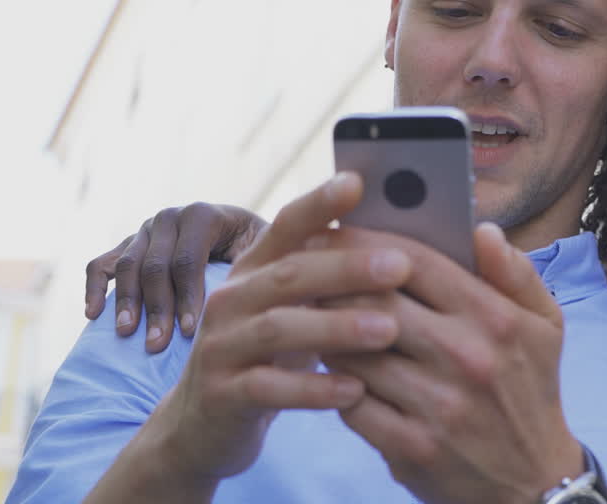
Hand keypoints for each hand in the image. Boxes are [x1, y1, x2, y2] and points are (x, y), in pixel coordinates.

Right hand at [84, 202, 265, 351]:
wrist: (240, 238)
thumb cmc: (260, 253)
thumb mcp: (270, 251)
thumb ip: (266, 261)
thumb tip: (268, 284)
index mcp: (204, 215)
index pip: (189, 259)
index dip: (188, 296)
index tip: (192, 332)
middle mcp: (171, 217)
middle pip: (155, 266)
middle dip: (157, 308)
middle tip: (157, 346)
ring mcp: (145, 230)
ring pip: (127, 267)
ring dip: (126, 302)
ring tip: (127, 334)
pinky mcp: (127, 245)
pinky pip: (101, 264)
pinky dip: (94, 287)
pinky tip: (92, 315)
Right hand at [87, 174, 410, 500]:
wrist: (205, 423)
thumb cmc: (272, 355)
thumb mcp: (295, 308)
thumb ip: (330, 276)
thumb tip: (402, 240)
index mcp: (255, 269)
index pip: (286, 225)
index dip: (318, 203)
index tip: (357, 182)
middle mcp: (232, 299)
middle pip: (290, 274)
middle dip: (347, 268)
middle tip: (401, 266)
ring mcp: (221, 346)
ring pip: (279, 329)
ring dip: (337, 327)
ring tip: (389, 330)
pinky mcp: (222, 395)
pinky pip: (269, 389)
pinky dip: (314, 389)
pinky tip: (355, 390)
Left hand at [321, 222, 583, 503]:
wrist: (532, 483)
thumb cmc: (532, 391)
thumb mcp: (546, 326)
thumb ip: (516, 272)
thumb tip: (482, 229)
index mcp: (496, 319)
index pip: (419, 263)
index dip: (370, 240)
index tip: (337, 230)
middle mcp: (466, 357)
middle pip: (377, 301)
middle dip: (335, 279)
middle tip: (308, 268)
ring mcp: (437, 405)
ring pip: (355, 352)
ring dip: (328, 332)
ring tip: (314, 316)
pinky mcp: (412, 447)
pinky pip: (351, 402)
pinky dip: (336, 383)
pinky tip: (335, 370)